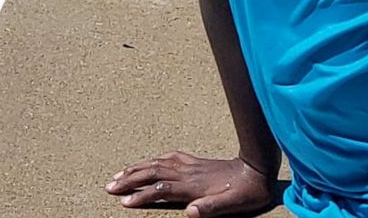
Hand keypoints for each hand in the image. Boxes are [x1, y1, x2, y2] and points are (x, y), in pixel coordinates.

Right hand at [106, 151, 273, 216]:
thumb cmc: (245, 192)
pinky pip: (172, 156)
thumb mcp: (231, 205)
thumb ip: (211, 207)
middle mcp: (189, 173)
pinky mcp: (198, 161)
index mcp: (194, 185)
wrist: (258, 170)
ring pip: (159, 162)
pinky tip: (151, 160)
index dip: (142, 195)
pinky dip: (156, 158)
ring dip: (138, 167)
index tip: (124, 202)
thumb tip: (190, 212)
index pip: (161, 189)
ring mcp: (193, 165)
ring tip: (119, 174)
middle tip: (109, 186)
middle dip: (130, 179)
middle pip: (154, 172)